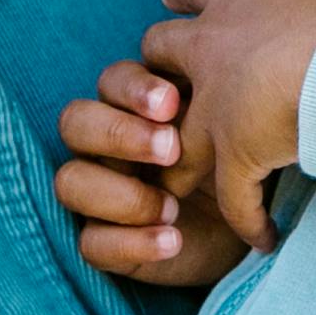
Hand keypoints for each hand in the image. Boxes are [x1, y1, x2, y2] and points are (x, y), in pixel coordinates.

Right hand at [52, 59, 247, 287]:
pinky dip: (132, 241)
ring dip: (123, 192)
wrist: (246, 231)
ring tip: (173, 206)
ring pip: (69, 181)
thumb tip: (232, 70)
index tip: (174, 102)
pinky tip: (172, 240)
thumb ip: (221, 103)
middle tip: (171, 148)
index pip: (110, 82)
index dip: (133, 88)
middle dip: (118, 131)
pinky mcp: (103, 244)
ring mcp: (97, 196)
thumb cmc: (236, 168)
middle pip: (75, 122)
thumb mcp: (234, 133)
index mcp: (135, 110)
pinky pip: (91, 244)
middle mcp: (105, 148)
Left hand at [137, 0, 315, 252]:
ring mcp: (215, 103)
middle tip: (165, 103)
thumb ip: (315, 11)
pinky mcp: (236, 153)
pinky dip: (249, 222)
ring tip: (183, 191)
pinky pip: (233, 200)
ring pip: (171, 143)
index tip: (172, 3)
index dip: (182, 0)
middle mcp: (211, 45)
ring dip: (178, 169)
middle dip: (155, 77)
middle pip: (157, 55)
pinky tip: (265, 239)